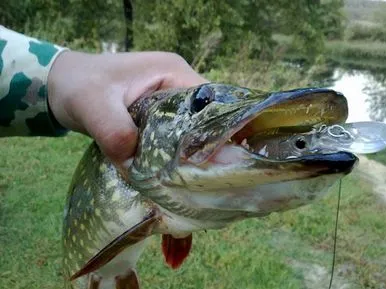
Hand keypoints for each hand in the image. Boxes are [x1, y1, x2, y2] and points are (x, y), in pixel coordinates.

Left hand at [47, 51, 207, 167]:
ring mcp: (169, 100)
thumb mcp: (93, 106)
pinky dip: (172, 153)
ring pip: (191, 130)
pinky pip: (174, 136)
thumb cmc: (78, 85)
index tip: (215, 162)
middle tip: (202, 177)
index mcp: (173, 72)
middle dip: (204, 147)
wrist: (61, 85)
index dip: (216, 131)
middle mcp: (178, 84)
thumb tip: (137, 165)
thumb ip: (116, 132)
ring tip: (189, 179)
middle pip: (206, 119)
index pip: (211, 102)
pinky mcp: (158, 115)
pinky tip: (169, 172)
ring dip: (187, 153)